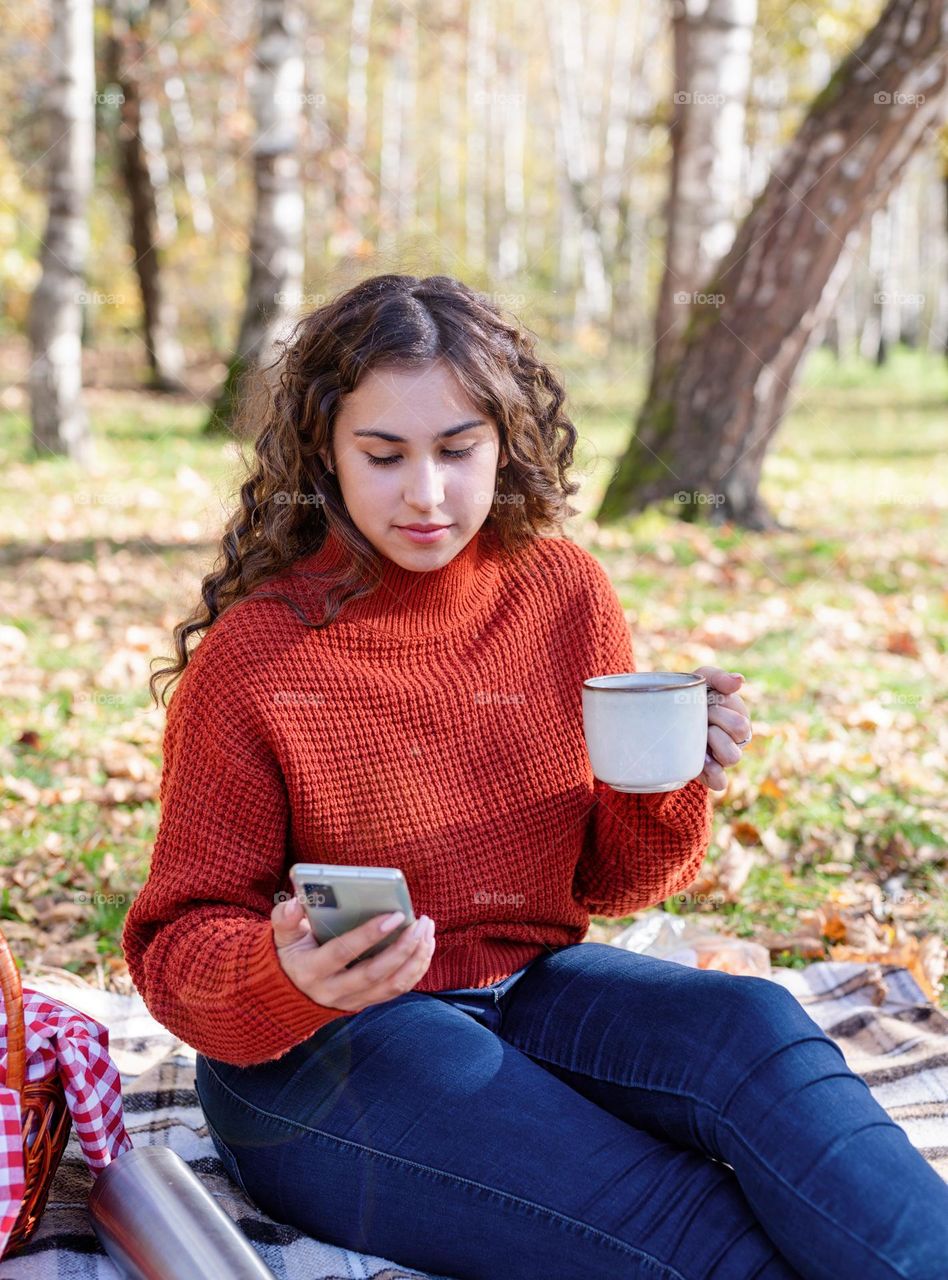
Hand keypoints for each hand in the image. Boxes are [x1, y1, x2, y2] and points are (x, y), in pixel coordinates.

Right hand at [271, 899, 435, 1012]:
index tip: (396, 915)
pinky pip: (397, 990)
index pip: (343, 953)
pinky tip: (425, 946)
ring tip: (427, 931)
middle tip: (421, 923)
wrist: (290, 991)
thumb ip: (284, 918)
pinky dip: (416, 969)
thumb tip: (295, 903)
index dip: (369, 935)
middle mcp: (333, 991)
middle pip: (375, 973)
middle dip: (403, 948)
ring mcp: (352, 1001)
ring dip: (415, 959)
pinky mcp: (366, 1002)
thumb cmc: (291, 953)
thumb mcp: (281, 936)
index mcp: (311, 970)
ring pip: (392, 985)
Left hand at [692, 667, 751, 791]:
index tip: (706, 702)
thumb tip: (740, 681)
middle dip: (716, 719)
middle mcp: (735, 740)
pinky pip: (721, 782)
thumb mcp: (702, 680)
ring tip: (701, 734)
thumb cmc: (691, 697)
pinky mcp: (710, 774)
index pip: (740, 722)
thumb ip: (720, 677)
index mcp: (738, 720)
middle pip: (740, 734)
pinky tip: (702, 761)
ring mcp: (722, 759)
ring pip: (733, 757)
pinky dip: (713, 772)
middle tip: (700, 714)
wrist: (663, 714)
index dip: (720, 710)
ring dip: (715, 742)